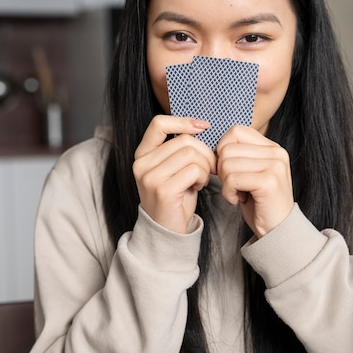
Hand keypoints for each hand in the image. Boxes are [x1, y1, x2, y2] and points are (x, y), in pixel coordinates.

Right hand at [133, 116, 216, 233]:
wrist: (168, 232)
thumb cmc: (176, 198)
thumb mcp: (174, 168)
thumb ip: (180, 148)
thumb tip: (201, 126)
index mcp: (142, 154)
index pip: (159, 123)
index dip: (183, 121)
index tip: (203, 126)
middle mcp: (141, 163)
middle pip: (184, 140)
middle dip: (205, 153)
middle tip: (210, 168)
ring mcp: (150, 177)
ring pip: (192, 154)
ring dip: (205, 167)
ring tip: (201, 179)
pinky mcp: (163, 190)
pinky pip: (194, 170)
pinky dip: (203, 177)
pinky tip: (199, 187)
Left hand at [216, 126, 293, 237]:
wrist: (278, 230)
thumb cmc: (260, 202)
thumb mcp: (250, 172)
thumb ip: (238, 155)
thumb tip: (212, 146)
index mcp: (272, 147)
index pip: (235, 131)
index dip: (223, 150)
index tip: (227, 170)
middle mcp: (276, 152)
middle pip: (227, 148)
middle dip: (222, 170)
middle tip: (234, 186)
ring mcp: (275, 166)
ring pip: (227, 164)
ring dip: (225, 184)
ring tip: (238, 194)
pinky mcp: (269, 181)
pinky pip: (232, 179)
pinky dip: (228, 193)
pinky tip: (239, 201)